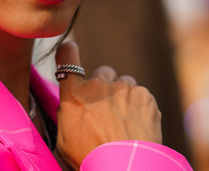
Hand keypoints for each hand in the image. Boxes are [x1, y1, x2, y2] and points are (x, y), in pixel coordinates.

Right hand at [55, 42, 161, 168]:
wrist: (124, 168)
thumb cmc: (91, 159)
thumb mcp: (64, 140)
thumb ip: (67, 114)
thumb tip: (71, 103)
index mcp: (74, 96)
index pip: (67, 60)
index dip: (68, 53)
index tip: (70, 50)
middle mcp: (98, 86)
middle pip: (103, 73)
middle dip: (104, 87)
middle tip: (105, 110)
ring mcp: (124, 89)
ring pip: (124, 84)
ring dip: (123, 97)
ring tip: (123, 123)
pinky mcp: (145, 96)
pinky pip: (141, 95)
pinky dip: (139, 107)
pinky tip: (136, 126)